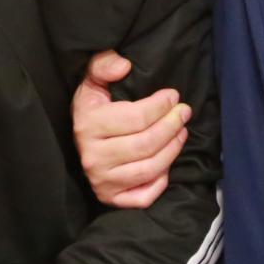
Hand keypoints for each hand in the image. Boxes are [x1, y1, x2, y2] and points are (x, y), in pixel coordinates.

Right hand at [73, 51, 187, 208]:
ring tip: (181, 132)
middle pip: (146, 144)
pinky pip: (143, 196)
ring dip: (172, 149)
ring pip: (149, 169)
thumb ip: (104, 65)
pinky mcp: (110, 198)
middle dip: (172, 125)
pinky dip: (160, 181)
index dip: (160, 106)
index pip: (136, 118)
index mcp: (88, 125)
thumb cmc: (93, 108)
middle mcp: (93, 157)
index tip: (173, 96)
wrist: (78, 142)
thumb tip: (124, 65)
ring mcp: (102, 181)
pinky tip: (167, 163)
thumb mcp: (93, 81)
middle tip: (184, 112)